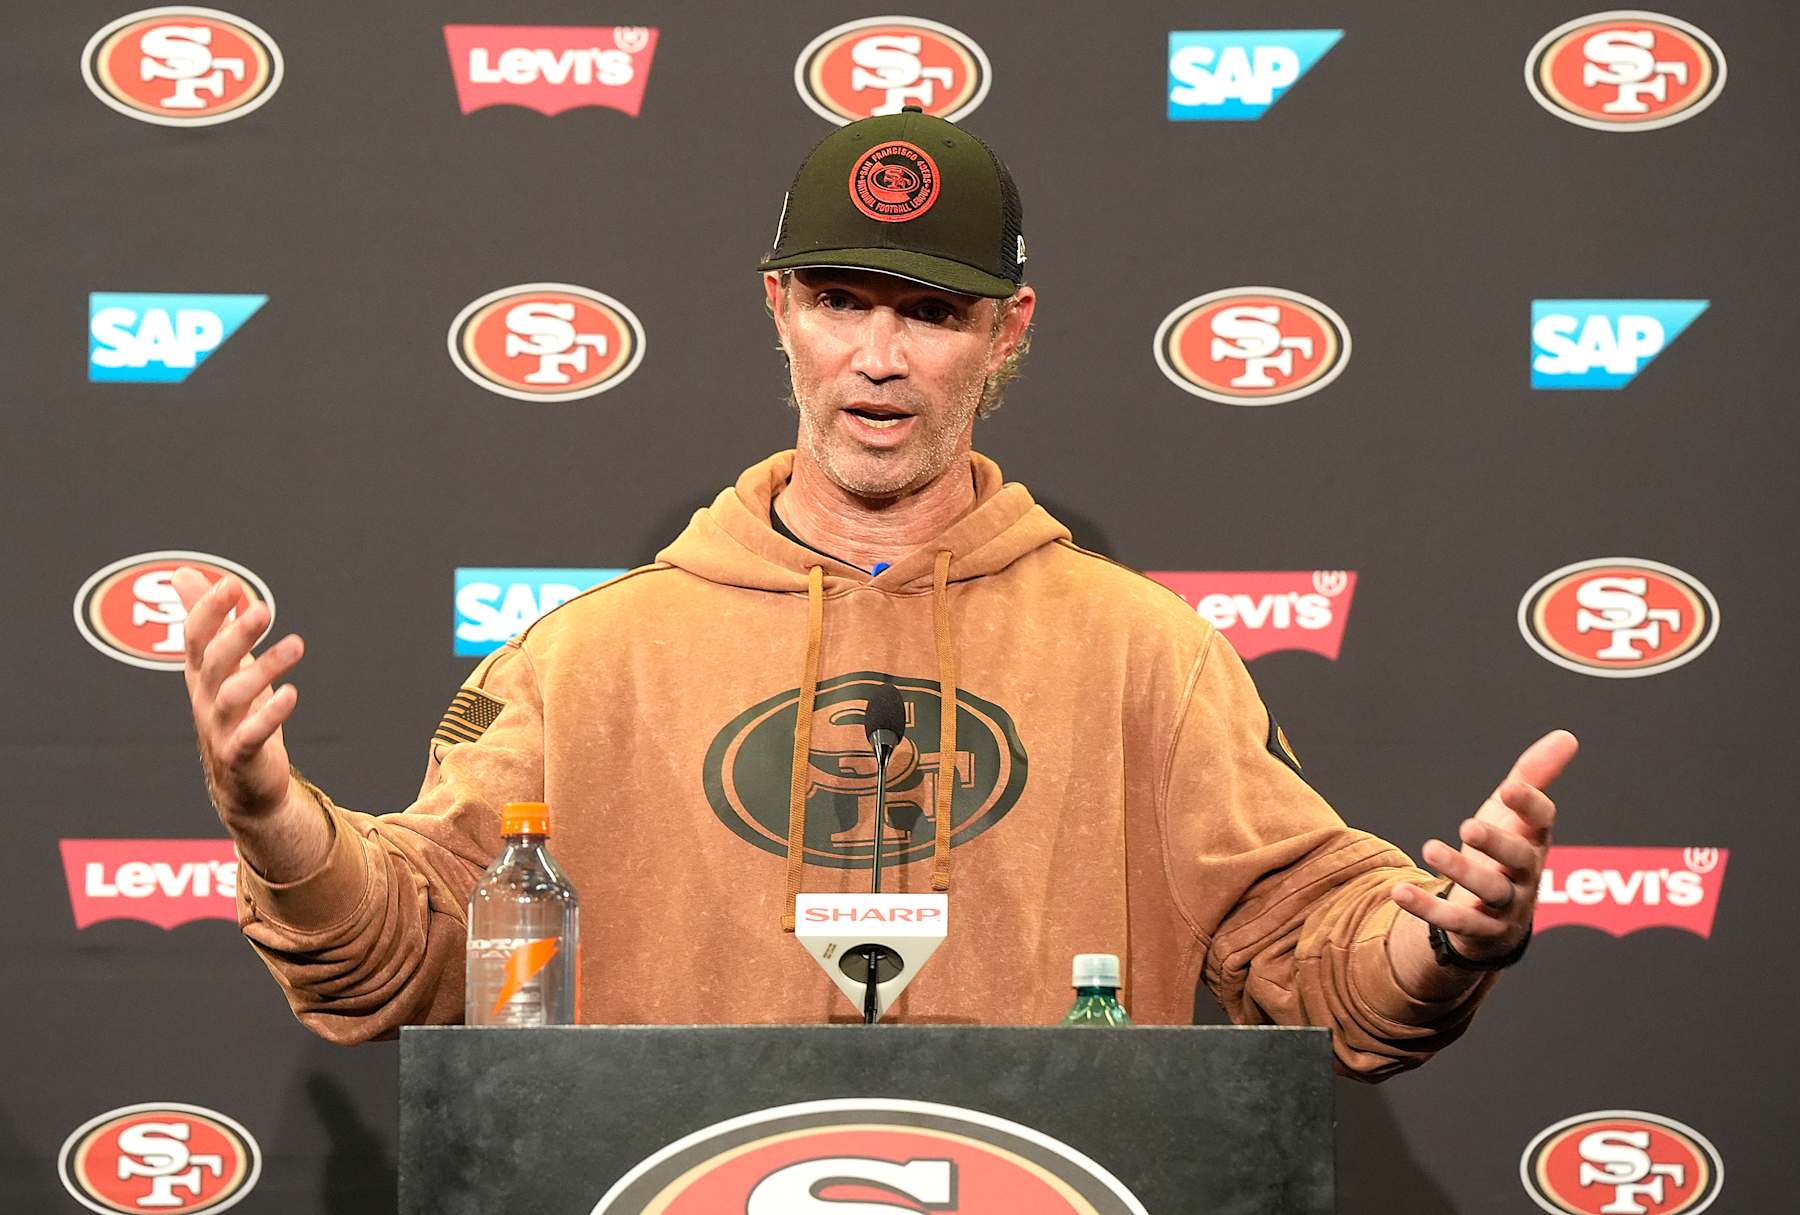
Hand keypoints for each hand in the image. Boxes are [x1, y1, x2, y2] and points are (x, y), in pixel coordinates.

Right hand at [174, 567, 304, 820]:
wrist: (242, 782)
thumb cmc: (234, 713)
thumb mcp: (222, 663)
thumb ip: (208, 618)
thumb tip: (183, 573)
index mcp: (201, 673)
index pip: (196, 637)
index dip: (208, 611)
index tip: (230, 583)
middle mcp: (205, 698)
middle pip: (215, 662)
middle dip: (236, 634)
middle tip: (263, 608)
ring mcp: (221, 727)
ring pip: (234, 695)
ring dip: (264, 667)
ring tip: (297, 644)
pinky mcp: (241, 754)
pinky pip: (253, 733)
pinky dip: (271, 713)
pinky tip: (291, 693)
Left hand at [1389, 730, 1577, 963]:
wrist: (1495, 916)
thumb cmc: (1504, 853)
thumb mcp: (1514, 814)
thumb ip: (1534, 776)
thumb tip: (1567, 736)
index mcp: (1534, 840)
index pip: (1542, 821)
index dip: (1530, 805)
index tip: (1510, 787)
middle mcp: (1526, 875)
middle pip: (1519, 860)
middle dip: (1496, 843)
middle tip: (1468, 826)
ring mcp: (1506, 906)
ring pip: (1490, 891)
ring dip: (1461, 871)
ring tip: (1430, 848)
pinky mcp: (1480, 931)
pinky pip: (1455, 922)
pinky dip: (1427, 908)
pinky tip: (1399, 892)